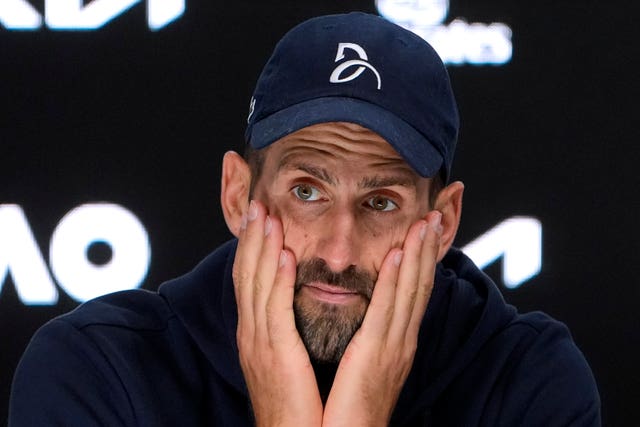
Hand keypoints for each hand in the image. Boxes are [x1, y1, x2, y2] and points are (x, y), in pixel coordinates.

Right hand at [233, 200, 322, 426]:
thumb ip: (284, 331)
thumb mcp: (285, 360)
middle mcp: (252, 334)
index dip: (252, 248)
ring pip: (258, 285)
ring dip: (262, 247)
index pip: (251, 281)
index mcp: (257, 334)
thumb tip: (291, 305)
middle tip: (256, 204)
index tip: (259, 219)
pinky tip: (282, 255)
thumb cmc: (296, 404)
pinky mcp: (275, 355)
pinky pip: (275, 310)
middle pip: (248, 276)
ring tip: (265, 215)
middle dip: (251, 238)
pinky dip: (277, 280)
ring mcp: (259, 343)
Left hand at [322, 211, 442, 426]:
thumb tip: (368, 316)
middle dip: (428, 250)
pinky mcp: (377, 354)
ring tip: (426, 222)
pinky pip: (387, 309)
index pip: (413, 293)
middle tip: (436, 215)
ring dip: (419, 254)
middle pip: (419, 286)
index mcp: (396, 344)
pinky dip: (397, 280)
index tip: (425, 232)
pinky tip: (400, 254)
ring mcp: (394, 346)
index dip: (422, 261)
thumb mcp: (364, 368)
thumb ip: (369, 341)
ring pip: (410, 291)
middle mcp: (402, 341)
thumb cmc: (348, 409)